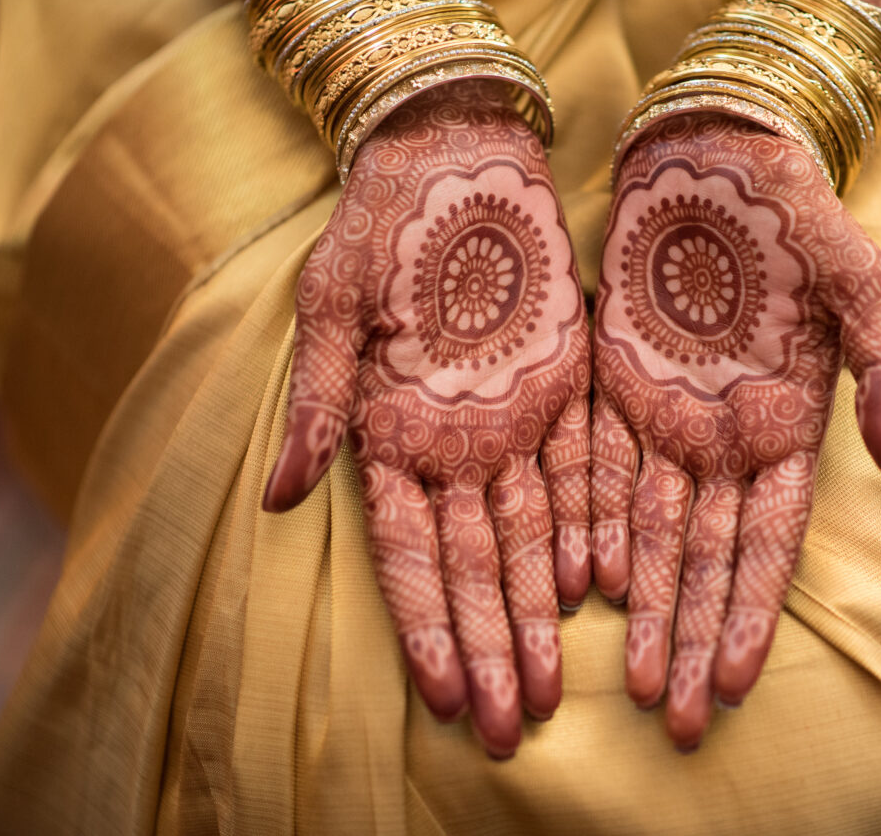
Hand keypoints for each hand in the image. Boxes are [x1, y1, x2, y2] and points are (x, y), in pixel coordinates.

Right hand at [263, 80, 589, 757]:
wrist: (453, 155)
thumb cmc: (377, 226)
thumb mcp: (332, 306)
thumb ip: (321, 403)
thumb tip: (281, 497)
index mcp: (392, 434)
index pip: (410, 554)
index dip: (428, 627)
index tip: (447, 696)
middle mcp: (455, 444)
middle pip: (477, 565)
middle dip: (493, 645)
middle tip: (515, 725)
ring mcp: (513, 420)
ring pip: (531, 534)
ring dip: (540, 609)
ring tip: (554, 685)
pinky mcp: (566, 386)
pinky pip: (583, 468)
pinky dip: (590, 525)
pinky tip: (598, 585)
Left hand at [592, 113, 880, 749]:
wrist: (714, 158)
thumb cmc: (798, 216)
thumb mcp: (861, 280)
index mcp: (785, 426)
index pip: (768, 541)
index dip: (751, 611)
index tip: (737, 680)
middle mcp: (724, 439)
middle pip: (705, 557)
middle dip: (693, 636)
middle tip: (678, 717)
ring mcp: (665, 418)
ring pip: (649, 531)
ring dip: (643, 604)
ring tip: (633, 677)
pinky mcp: (612, 387)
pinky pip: (597, 469)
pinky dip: (592, 525)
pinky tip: (585, 584)